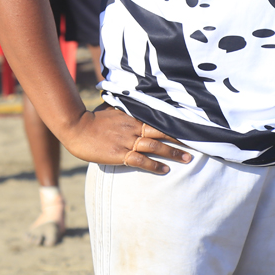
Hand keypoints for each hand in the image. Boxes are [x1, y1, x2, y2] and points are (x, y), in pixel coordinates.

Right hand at [62, 103, 190, 174]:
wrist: (76, 127)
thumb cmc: (92, 118)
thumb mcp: (111, 108)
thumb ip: (124, 108)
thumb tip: (131, 104)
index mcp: (133, 117)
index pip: (159, 118)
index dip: (175, 122)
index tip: (190, 125)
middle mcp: (134, 128)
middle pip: (162, 132)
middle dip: (180, 138)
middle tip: (198, 143)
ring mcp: (127, 141)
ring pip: (155, 146)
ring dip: (173, 152)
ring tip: (189, 158)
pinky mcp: (120, 154)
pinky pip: (140, 160)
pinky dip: (154, 165)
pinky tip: (165, 170)